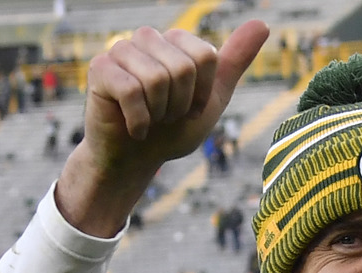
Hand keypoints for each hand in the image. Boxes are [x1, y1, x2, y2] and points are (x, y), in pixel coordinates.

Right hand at [57, 21, 268, 236]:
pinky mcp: (99, 69)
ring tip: (151, 119)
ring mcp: (120, 50)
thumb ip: (234, 62)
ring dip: (159, 113)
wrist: (138, 160)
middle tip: (167, 117)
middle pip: (183, 68)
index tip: (190, 108)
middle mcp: (147, 38)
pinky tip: (134, 128)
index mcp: (176, 41)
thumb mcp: (212, 97)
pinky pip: (131, 91)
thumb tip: (262, 23)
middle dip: (181, 105)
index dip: (203, 93)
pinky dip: (139, 121)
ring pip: (157, 79)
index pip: (206, 56)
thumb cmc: (174, 129)